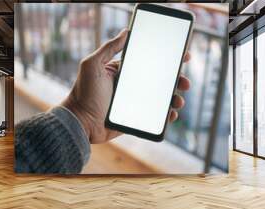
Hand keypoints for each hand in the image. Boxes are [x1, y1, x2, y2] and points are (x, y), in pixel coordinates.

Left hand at [62, 29, 190, 143]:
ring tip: (179, 101)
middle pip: (159, 81)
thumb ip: (108, 48)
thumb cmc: (83, 92)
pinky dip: (166, 115)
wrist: (79, 122)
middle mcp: (131, 86)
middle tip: (185, 82)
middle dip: (176, 80)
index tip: (182, 56)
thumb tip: (126, 31)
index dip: (167, 59)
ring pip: (160, 99)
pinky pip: (154, 116)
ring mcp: (134, 103)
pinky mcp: (135, 118)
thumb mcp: (92, 65)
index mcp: (123, 72)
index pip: (149, 63)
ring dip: (174, 98)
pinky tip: (171, 114)